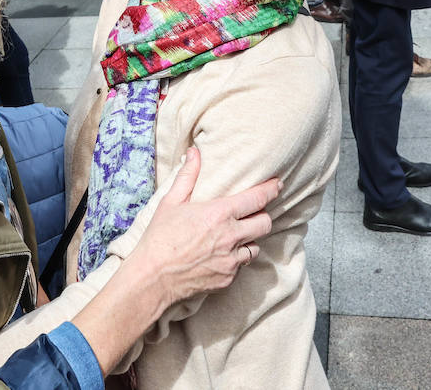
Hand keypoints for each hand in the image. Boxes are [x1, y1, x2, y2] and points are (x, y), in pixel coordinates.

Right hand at [129, 147, 278, 309]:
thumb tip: (194, 152)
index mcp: (218, 214)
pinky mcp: (228, 278)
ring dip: (249, 239)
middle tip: (254, 213)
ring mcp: (231, 260)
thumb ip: (188, 175)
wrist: (153, 278)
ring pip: (256, 246)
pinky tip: (220, 255)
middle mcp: (230, 236)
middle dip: (262, 216)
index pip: (256, 199)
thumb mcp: (171, 202)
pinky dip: (235, 259)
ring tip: (234, 236)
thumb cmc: (159, 239)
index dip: (271, 190)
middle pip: (265, 223)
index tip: (277, 185)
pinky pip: (241, 265)